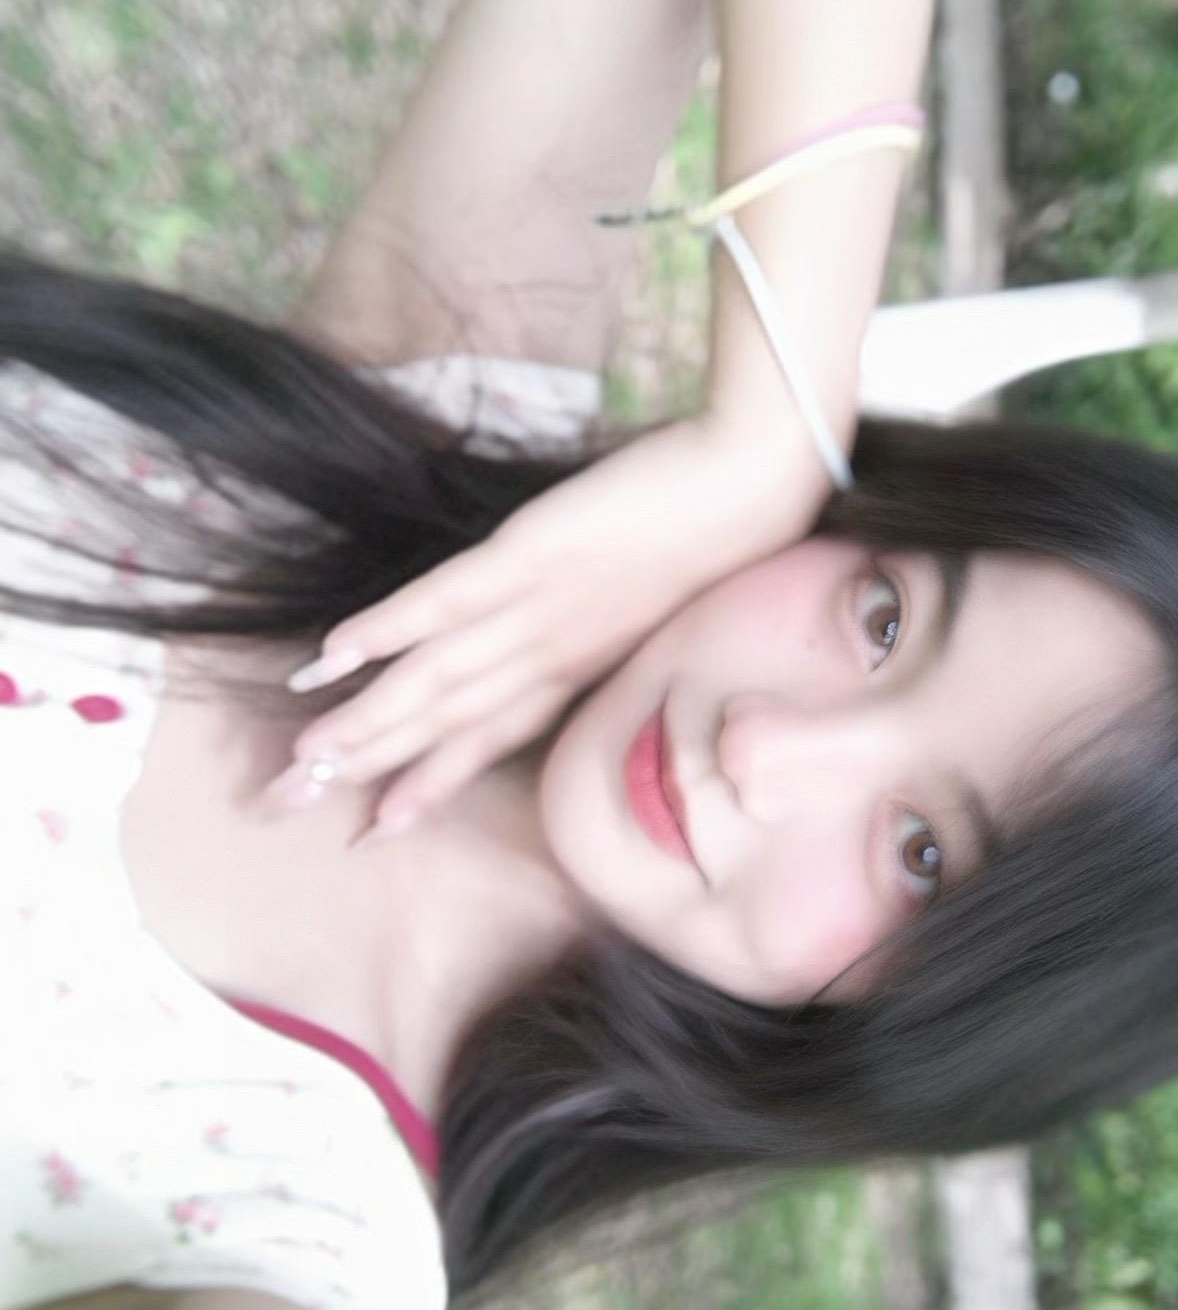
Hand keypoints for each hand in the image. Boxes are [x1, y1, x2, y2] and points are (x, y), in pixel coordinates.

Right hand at [268, 413, 825, 835]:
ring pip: (435, 679)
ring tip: (301, 758)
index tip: (374, 829)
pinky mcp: (531, 552)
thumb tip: (555, 633)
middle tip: (288, 806)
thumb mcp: (651, 600)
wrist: (756, 480)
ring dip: (364, 720)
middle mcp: (548, 653)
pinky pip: (446, 600)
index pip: (487, 738)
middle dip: (365, 770)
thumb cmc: (713, 534)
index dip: (429, 784)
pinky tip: (333, 654)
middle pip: (442, 723)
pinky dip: (388, 630)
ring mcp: (537, 607)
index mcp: (576, 666)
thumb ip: (595, 625)